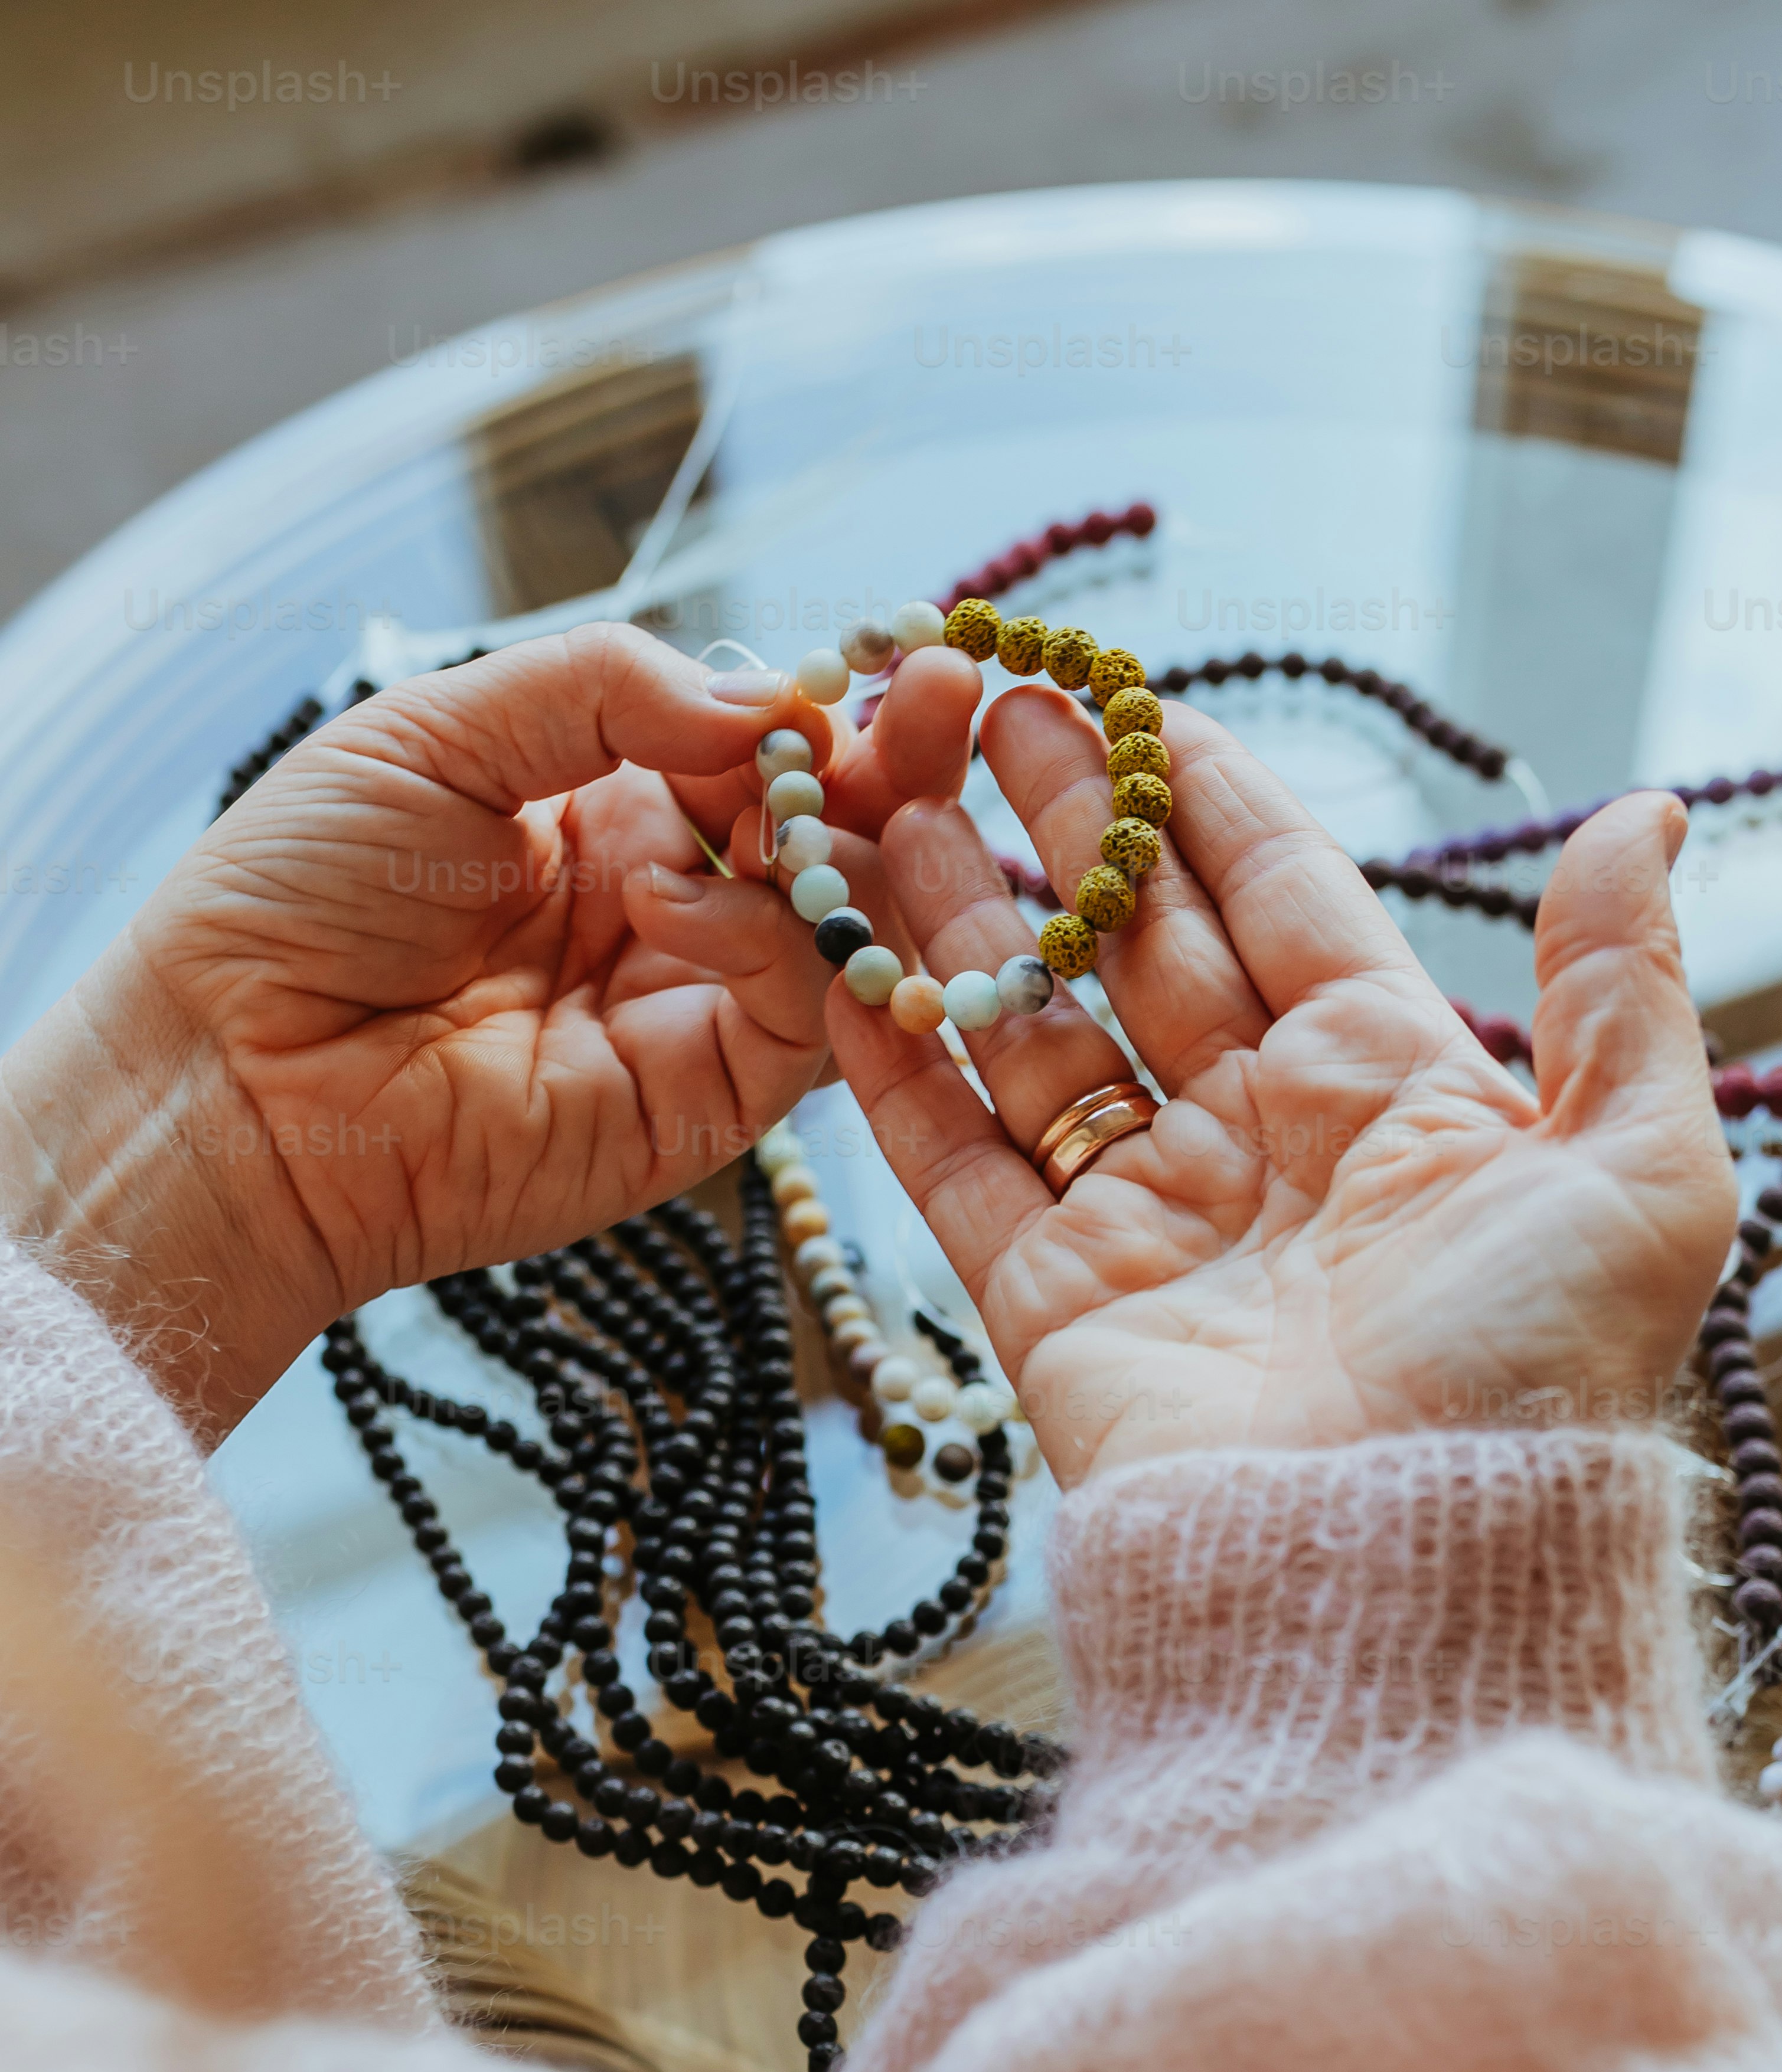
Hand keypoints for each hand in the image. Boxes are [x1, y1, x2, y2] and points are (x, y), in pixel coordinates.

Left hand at [0, 625, 982, 1437]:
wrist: (231, 1071)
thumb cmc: (297, 897)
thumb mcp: (440, 733)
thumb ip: (604, 693)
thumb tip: (766, 699)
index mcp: (607, 813)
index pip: (766, 753)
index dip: (831, 706)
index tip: (894, 653)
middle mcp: (670, 909)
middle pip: (834, 837)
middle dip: (893, 764)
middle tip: (947, 696)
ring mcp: (690, 1010)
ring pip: (842, 930)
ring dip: (845, 847)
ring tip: (817, 788)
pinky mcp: (696, 1106)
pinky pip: (794, 1020)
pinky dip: (762, 943)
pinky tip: (672, 900)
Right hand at [824, 692, 1736, 1483]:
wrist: (1421, 1573)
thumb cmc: (1548, 1377)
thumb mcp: (1641, 1168)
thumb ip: (1625, 986)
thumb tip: (1650, 814)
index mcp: (1396, 1090)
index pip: (1281, 897)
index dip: (1201, 793)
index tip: (1126, 688)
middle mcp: (1265, 1142)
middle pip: (1136, 944)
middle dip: (1054, 819)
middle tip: (968, 696)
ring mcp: (1152, 1221)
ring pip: (1030, 1030)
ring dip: (952, 912)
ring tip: (872, 788)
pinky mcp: (1054, 1305)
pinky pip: (957, 1164)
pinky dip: (894, 1066)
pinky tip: (834, 959)